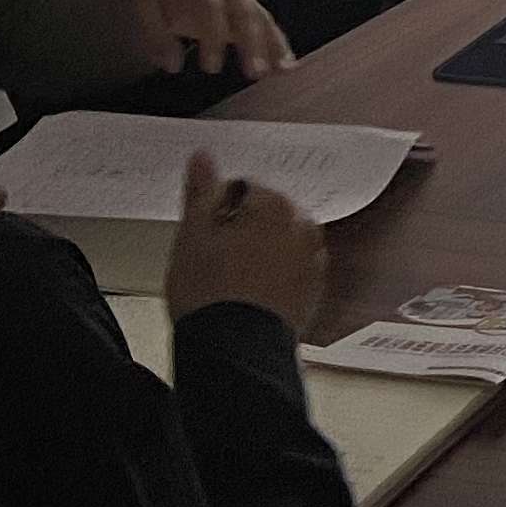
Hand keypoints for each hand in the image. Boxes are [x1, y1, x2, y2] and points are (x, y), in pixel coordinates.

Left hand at [131, 0, 294, 85]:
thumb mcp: (145, 8)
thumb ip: (157, 37)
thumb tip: (172, 65)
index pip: (211, 9)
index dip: (213, 38)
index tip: (211, 68)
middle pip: (244, 14)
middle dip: (252, 44)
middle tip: (255, 73)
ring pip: (262, 19)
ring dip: (274, 44)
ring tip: (283, 70)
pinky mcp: (250, 8)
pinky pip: (268, 24)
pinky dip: (280, 43)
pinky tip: (288, 64)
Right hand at [163, 148, 327, 333]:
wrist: (234, 350)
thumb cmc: (208, 292)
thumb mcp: (192, 234)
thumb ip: (201, 191)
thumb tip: (203, 156)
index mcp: (274, 206)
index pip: (241, 191)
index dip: (217, 214)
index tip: (205, 238)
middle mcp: (303, 228)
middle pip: (264, 217)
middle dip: (242, 232)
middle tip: (215, 262)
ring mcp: (312, 262)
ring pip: (279, 245)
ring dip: (260, 254)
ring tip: (231, 283)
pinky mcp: (313, 293)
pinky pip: (290, 273)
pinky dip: (274, 278)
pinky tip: (250, 296)